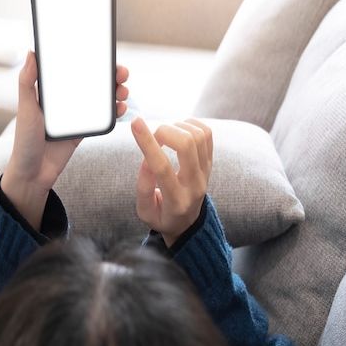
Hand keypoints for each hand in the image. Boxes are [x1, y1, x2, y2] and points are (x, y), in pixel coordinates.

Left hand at [2, 51, 128, 229]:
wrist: (33, 174)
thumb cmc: (24, 141)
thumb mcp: (25, 109)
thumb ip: (28, 82)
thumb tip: (31, 52)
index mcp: (50, 92)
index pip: (72, 69)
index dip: (90, 60)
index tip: (105, 54)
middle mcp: (64, 101)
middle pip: (91, 82)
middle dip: (110, 75)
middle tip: (121, 73)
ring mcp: (75, 116)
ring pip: (100, 98)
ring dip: (115, 92)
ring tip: (123, 92)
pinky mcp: (83, 131)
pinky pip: (102, 118)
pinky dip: (114, 111)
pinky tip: (121, 108)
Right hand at [130, 117, 212, 246]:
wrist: (187, 222)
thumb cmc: (161, 216)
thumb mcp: (144, 211)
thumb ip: (144, 187)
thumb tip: (146, 158)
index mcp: (176, 200)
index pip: (162, 167)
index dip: (147, 142)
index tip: (135, 123)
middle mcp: (195, 185)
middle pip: (187, 145)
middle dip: (165, 131)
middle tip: (153, 136)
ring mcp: (206, 173)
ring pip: (198, 136)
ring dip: (177, 127)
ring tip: (164, 135)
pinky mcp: (210, 163)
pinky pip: (207, 134)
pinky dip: (190, 125)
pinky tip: (178, 131)